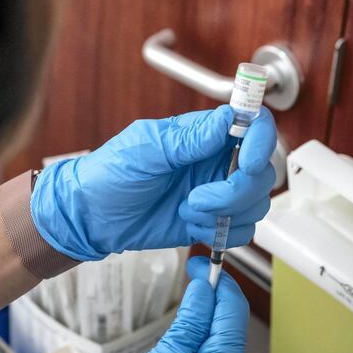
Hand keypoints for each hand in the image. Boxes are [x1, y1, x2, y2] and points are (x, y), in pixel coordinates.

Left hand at [31, 106, 276, 260]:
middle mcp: (214, 163)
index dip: (261, 143)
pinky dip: (222, 233)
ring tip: (187, 211)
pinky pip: (240, 230)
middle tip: (197, 198)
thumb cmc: (108, 175)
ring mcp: (214, 193)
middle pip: (262, 173)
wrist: (90, 217)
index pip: (254, 127)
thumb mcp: (145, 150)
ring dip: (225, 214)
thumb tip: (228, 118)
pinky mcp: (209, 222)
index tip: (247, 163)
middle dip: (236, 191)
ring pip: (254, 204)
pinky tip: (192, 226)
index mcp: (202, 136)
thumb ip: (189, 138)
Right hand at [74, 257, 251, 352]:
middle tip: (190, 279)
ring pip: (220, 351)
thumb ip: (191, 320)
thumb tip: (204, 288)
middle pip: (229, 331)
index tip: (200, 262)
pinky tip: (180, 347)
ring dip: (204, 327)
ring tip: (182, 311)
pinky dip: (199, 352)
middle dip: (211, 303)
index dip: (217, 282)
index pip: (232, 312)